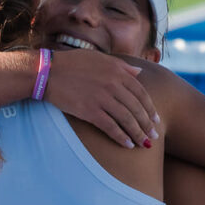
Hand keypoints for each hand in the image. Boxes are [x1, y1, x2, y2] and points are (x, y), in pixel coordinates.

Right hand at [42, 49, 157, 148]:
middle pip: (137, 109)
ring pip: (127, 120)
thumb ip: (122, 66)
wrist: (48, 73)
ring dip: (138, 133)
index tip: (155, 120)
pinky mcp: (90, 111)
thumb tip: (139, 73)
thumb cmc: (72, 63)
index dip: (150, 109)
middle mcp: (113, 85)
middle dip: (147, 124)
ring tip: (144, 144)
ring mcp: (102, 99)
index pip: (141, 93)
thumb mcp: (100, 58)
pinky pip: (111, 127)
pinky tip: (128, 145)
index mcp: (118, 72)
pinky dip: (121, 137)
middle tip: (153, 136)